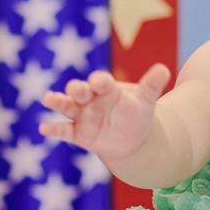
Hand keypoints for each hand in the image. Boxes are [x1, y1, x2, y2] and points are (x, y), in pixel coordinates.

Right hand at [39, 64, 171, 161]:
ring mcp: (82, 115)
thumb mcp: (146, 101)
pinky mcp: (78, 133)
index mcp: (107, 88)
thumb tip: (165, 69)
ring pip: (67, 106)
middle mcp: (91, 99)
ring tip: (47, 98)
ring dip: (57, 102)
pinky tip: (44, 128)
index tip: (99, 83)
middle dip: (76, 89)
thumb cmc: (137, 114)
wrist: (131, 139)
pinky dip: (54, 129)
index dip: (99, 81)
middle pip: (79, 90)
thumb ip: (151, 86)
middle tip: (76, 90)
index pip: (101, 81)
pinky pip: (64, 130)